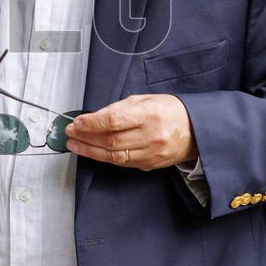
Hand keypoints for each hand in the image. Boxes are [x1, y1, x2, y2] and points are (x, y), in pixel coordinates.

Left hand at [65, 93, 197, 170]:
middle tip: (69, 134)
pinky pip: (122, 163)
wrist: (196, 130)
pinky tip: (92, 151)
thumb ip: (119, 108)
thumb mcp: (145, 100)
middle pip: (110, 140)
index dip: (91, 123)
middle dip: (85, 138)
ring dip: (90, 151)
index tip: (76, 122)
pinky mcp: (149, 165)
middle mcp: (150, 136)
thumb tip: (93, 117)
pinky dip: (104, 157)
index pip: (113, 120)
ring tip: (74, 145)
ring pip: (113, 156)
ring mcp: (150, 153)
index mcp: (149, 114)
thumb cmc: (170, 111)